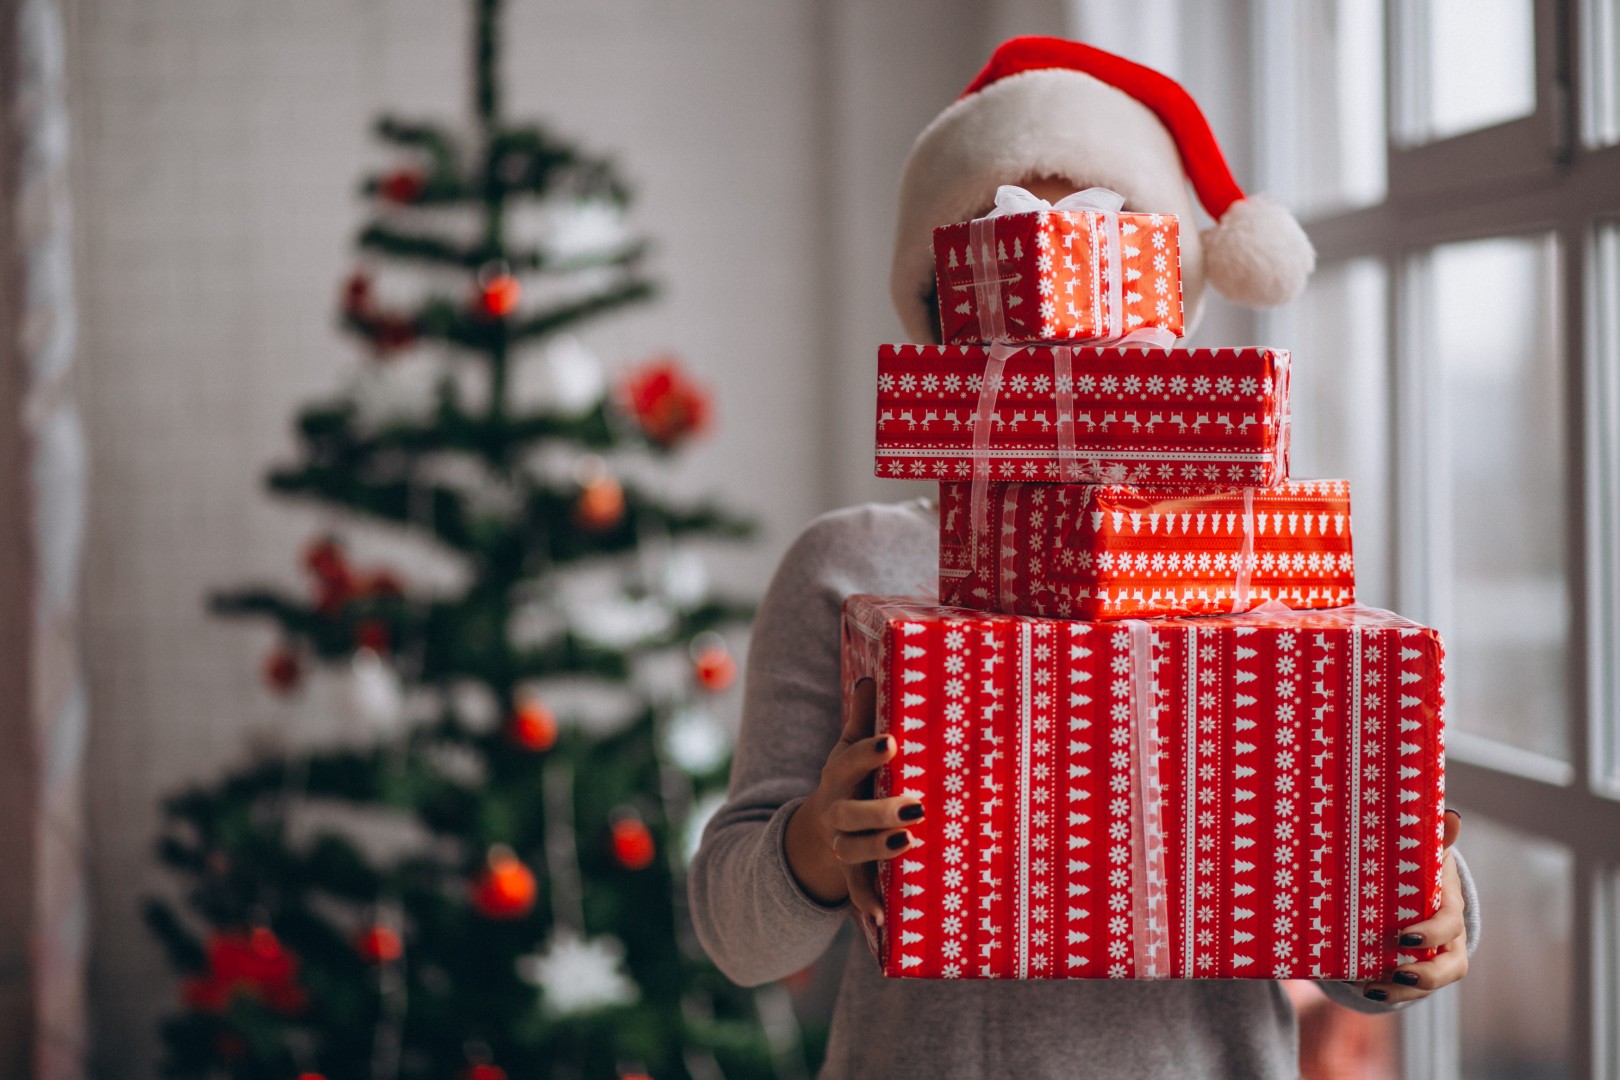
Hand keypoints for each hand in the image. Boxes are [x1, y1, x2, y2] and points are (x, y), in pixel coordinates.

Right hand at [782, 678, 919, 925]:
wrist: (818, 825)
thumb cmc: (850, 778)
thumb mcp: (850, 748)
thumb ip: (865, 718)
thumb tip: (872, 676)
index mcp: (838, 775)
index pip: (850, 761)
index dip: (869, 752)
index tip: (893, 743)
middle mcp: (836, 810)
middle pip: (851, 812)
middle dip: (880, 810)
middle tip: (915, 805)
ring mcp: (841, 843)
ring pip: (853, 849)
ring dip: (878, 848)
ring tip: (907, 842)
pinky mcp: (851, 871)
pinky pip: (856, 889)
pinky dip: (868, 903)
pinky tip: (884, 918)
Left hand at [1359, 809, 1467, 1003]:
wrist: (1416, 891)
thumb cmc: (1420, 869)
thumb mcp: (1426, 853)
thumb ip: (1435, 837)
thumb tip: (1452, 815)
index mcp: (1450, 907)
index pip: (1451, 923)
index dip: (1432, 932)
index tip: (1404, 937)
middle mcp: (1449, 938)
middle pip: (1451, 966)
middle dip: (1426, 974)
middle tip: (1397, 973)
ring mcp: (1434, 958)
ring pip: (1429, 984)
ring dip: (1403, 992)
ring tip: (1371, 988)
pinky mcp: (1415, 971)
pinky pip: (1408, 990)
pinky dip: (1388, 992)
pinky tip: (1360, 986)